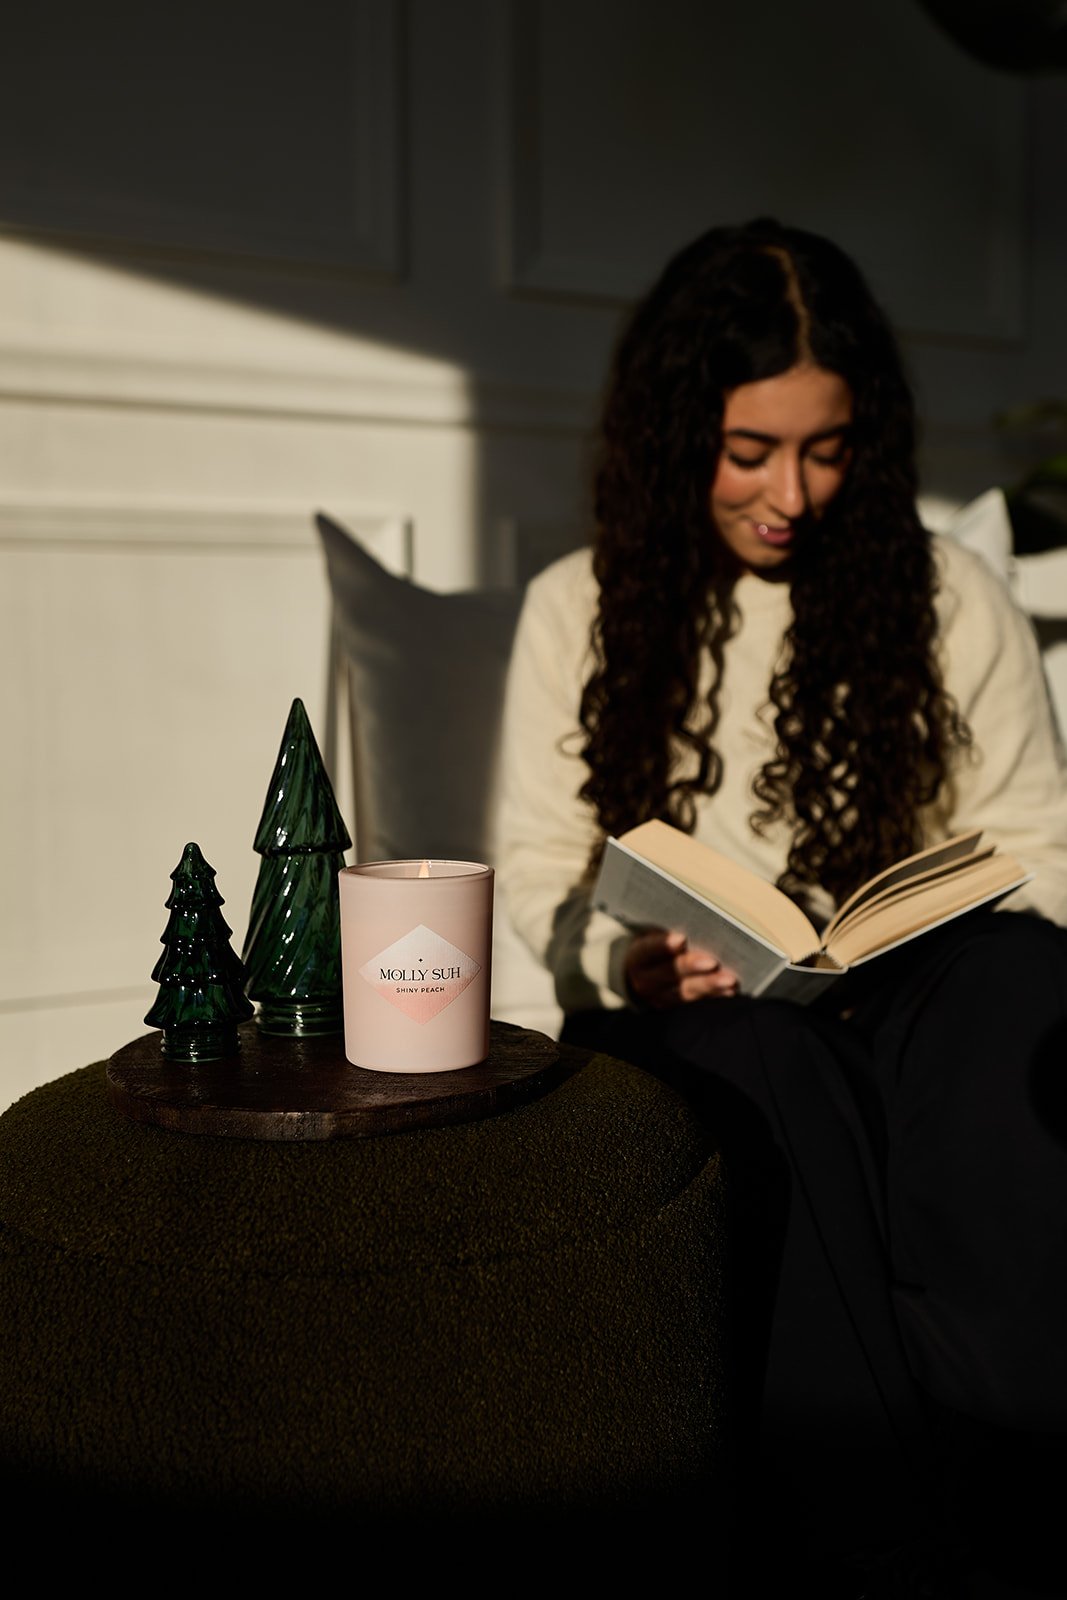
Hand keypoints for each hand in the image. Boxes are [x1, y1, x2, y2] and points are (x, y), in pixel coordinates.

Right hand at [624, 928, 739, 1009]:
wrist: (643, 974)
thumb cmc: (656, 946)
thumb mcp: (653, 936)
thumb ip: (668, 930)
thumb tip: (699, 923)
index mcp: (638, 957)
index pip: (649, 949)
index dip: (664, 945)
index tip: (681, 939)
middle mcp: (645, 981)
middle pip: (669, 973)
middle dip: (691, 966)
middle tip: (712, 962)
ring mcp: (659, 998)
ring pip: (685, 991)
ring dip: (709, 985)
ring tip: (729, 980)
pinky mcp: (675, 1008)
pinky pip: (696, 1002)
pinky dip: (715, 995)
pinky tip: (730, 990)